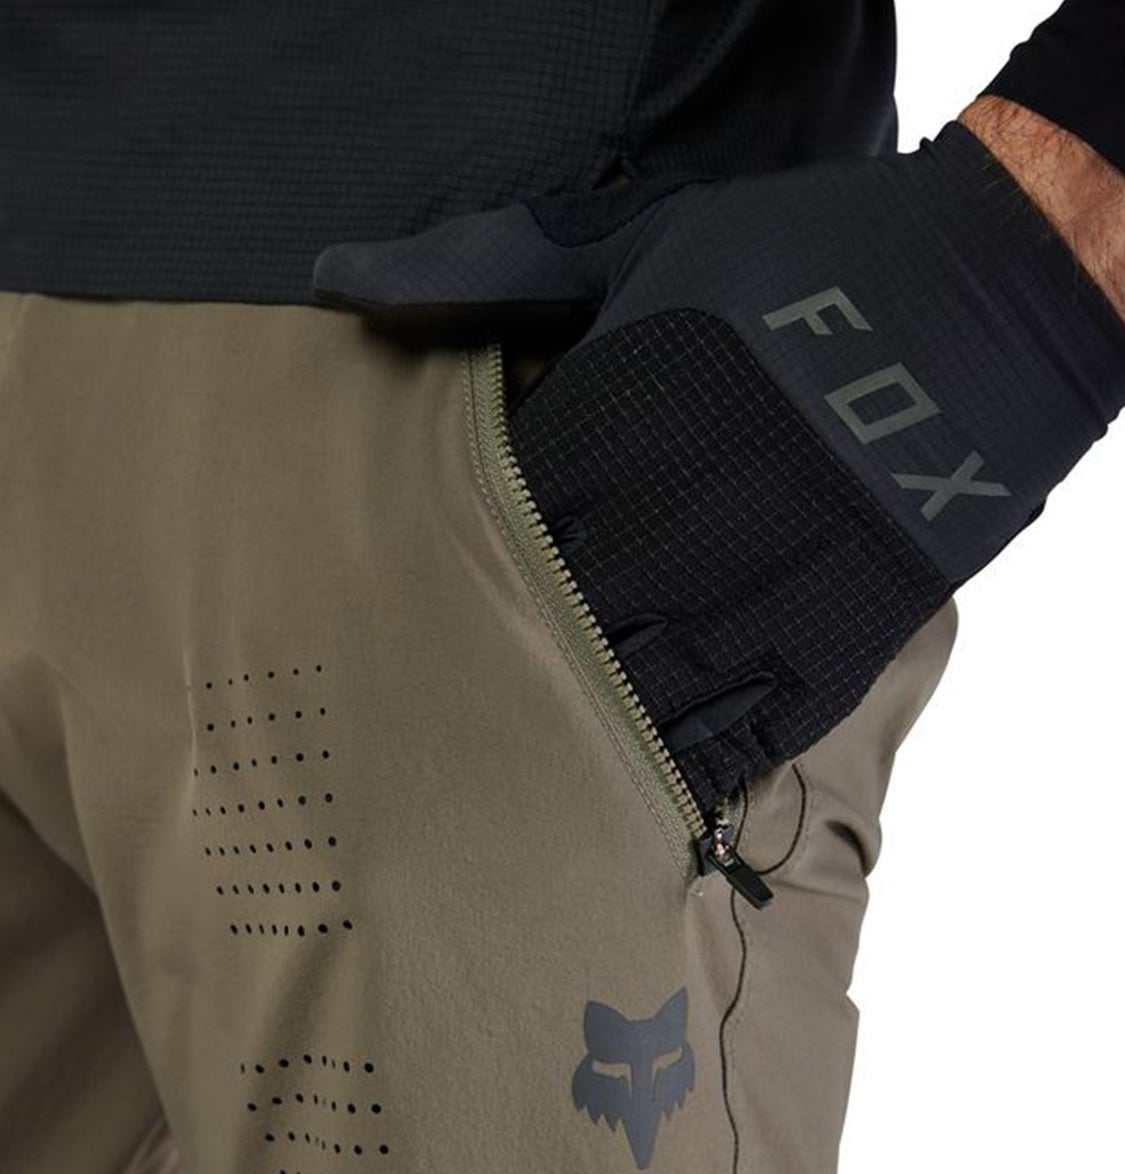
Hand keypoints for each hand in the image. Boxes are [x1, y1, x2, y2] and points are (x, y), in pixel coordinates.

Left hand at [313, 120, 1124, 817]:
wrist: (976, 300)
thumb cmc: (794, 263)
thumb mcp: (635, 245)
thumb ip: (497, 278)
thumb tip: (340, 286)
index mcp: (602, 440)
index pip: (490, 539)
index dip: (446, 586)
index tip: (398, 623)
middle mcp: (659, 529)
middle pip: (544, 629)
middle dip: (493, 669)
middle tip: (429, 727)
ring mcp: (743, 591)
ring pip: (629, 692)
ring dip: (573, 730)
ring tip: (514, 779)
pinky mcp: (823, 633)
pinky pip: (738, 725)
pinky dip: (683, 760)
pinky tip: (638, 787)